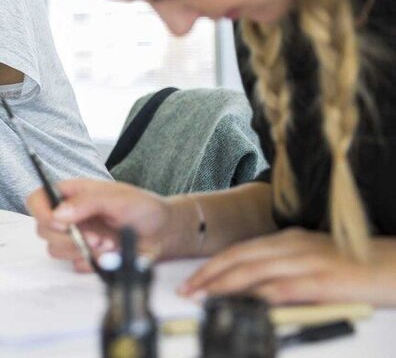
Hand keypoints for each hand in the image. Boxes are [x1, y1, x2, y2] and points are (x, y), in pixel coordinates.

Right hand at [27, 179, 170, 272]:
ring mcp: (75, 237)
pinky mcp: (84, 256)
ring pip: (55, 250)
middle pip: (43, 229)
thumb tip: (59, 214)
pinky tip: (110, 254)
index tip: (60, 223)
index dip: (42, 212)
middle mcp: (68, 215)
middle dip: (68, 238)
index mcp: (71, 194)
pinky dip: (91, 262)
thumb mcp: (117, 198)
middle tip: (96, 238)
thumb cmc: (142, 208)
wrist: (163, 233)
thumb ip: (87, 203)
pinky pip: (74, 264)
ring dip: (80, 250)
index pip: (38, 200)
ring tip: (107, 243)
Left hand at [179, 228, 395, 305]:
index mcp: (290, 240)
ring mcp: (308, 261)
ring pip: (255, 270)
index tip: (192, 281)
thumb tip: (255, 292)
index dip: (213, 266)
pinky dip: (261, 295)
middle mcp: (294, 246)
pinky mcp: (324, 280)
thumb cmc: (359, 269)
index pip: (241, 251)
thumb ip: (285, 271)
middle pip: (240, 258)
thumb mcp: (315, 262)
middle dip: (209, 275)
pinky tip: (244, 304)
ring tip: (203, 298)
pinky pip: (286, 287)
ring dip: (224, 285)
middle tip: (187, 291)